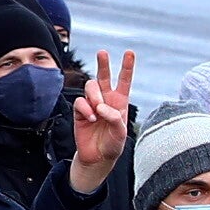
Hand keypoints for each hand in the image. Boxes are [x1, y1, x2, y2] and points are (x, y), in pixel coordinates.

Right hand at [64, 49, 137, 192]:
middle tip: (102, 52)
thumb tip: (101, 107)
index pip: (124, 81)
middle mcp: (106, 99)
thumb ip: (114, 118)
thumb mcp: (120, 133)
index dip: (127, 66)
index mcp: (120, 102)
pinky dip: (85, 109)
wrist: (97, 157)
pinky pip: (80, 102)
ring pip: (90, 87)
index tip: (130, 52)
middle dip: (103, 63)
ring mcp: (92, 104)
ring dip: (94, 96)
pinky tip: (91, 118)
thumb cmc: (112, 144)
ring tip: (97, 110)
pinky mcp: (80, 111)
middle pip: (103, 76)